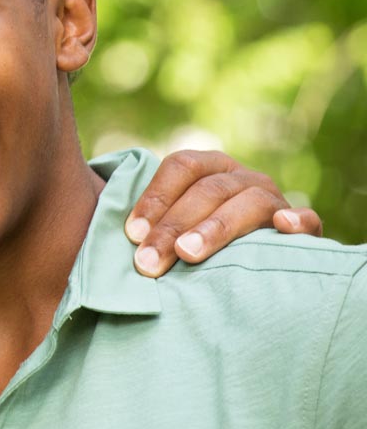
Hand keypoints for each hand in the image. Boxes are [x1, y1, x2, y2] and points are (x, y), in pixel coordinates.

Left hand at [124, 149, 321, 277]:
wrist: (252, 261)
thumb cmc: (195, 241)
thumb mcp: (173, 225)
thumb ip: (150, 224)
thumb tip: (121, 239)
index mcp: (209, 167)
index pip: (181, 166)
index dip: (155, 197)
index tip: (132, 233)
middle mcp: (241, 177)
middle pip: (207, 190)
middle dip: (172, 226)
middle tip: (147, 261)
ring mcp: (273, 199)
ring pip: (248, 203)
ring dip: (216, 227)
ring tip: (189, 252)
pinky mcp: (303, 227)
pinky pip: (307, 220)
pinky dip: (297, 221)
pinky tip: (282, 227)